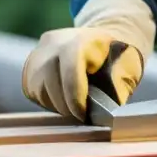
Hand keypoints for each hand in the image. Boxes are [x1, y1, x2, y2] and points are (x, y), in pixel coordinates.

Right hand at [22, 23, 144, 120]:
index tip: (84, 115)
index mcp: (81, 40)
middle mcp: (54, 43)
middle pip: (50, 82)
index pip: (71, 72)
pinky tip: (63, 97)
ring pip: (38, 89)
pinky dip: (47, 99)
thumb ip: (115, 89)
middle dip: (66, 105)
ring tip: (74, 104)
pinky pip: (32, 90)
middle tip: (81, 114)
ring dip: (56, 104)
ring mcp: (39, 52)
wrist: (102, 43)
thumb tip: (108, 115)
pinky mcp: (30, 63)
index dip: (75, 99)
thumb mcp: (126, 71)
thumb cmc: (117, 60)